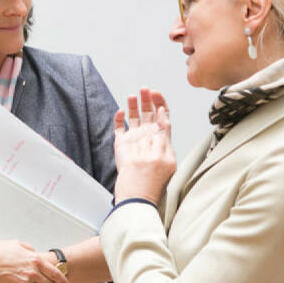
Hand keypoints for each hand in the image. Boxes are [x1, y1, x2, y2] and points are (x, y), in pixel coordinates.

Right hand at [113, 87, 175, 205]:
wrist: (137, 193)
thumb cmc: (153, 179)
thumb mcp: (164, 154)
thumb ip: (163, 132)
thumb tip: (163, 113)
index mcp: (160, 138)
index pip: (162, 116)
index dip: (160, 103)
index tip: (156, 94)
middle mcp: (147, 137)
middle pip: (149, 113)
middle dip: (147, 100)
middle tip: (145, 89)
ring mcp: (134, 140)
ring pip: (134, 117)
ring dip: (134, 105)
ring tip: (133, 95)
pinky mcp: (121, 145)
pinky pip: (119, 128)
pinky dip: (118, 118)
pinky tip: (119, 111)